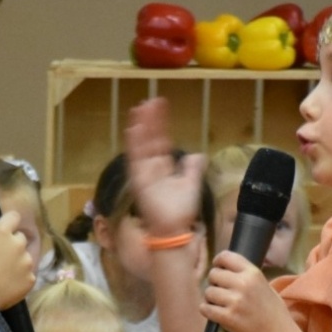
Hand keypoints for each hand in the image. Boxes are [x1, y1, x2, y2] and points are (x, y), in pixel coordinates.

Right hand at [0, 212, 35, 310]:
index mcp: (2, 232)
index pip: (14, 216)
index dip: (9, 221)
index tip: (5, 227)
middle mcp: (18, 244)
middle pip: (21, 238)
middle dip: (13, 243)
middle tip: (1, 255)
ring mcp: (27, 262)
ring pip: (26, 257)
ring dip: (18, 261)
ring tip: (5, 272)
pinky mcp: (31, 279)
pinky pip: (28, 274)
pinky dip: (21, 278)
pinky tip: (9, 284)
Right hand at [124, 98, 207, 237]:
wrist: (173, 230)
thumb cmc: (180, 211)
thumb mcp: (191, 185)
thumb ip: (193, 169)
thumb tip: (198, 155)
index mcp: (162, 168)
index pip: (161, 141)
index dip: (160, 124)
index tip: (161, 106)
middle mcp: (151, 168)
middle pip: (149, 140)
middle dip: (149, 121)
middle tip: (149, 101)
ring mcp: (143, 173)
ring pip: (141, 145)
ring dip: (141, 127)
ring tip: (140, 108)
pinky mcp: (139, 180)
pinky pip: (135, 159)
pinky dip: (134, 144)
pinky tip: (133, 128)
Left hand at [200, 251, 290, 331]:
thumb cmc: (272, 310)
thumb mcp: (264, 284)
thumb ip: (246, 275)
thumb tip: (225, 268)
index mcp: (253, 273)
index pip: (226, 257)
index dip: (218, 261)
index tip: (217, 267)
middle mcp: (243, 284)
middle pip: (213, 274)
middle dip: (214, 282)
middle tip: (220, 290)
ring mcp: (234, 301)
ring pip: (208, 291)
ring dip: (210, 297)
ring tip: (219, 303)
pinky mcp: (227, 317)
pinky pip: (205, 308)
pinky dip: (206, 310)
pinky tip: (214, 312)